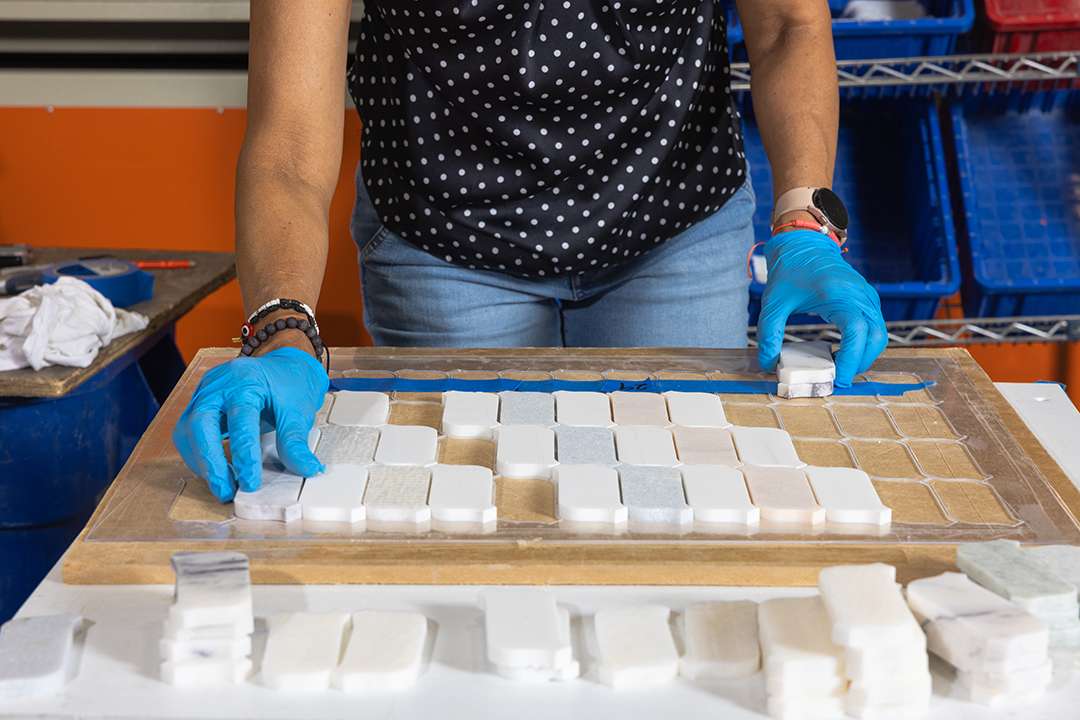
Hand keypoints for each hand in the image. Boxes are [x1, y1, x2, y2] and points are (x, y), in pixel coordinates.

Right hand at [172, 347, 327, 501]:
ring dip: (201, 462)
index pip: (240, 420)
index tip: (251, 482)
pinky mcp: (198, 406)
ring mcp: (204, 394)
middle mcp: (218, 385)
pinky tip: (215, 471)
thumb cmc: (289, 384)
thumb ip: (295, 441)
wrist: (283, 367)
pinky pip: (188, 434)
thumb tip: (306, 469)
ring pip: (187, 431)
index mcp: (245, 380)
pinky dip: (199, 455)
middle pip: (200, 423)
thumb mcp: (298, 410)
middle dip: (210, 461)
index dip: (244, 455)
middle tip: (225, 490)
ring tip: (222, 485)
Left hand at [757, 229, 886, 386]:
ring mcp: (868, 297)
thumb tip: (768, 365)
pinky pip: (875, 328)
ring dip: (863, 356)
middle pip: (875, 338)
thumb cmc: (790, 272)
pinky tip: (843, 354)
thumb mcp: (773, 303)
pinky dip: (865, 345)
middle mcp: (861, 296)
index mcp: (840, 294)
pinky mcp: (868, 301)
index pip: (857, 332)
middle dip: (859, 363)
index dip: (851, 359)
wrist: (804, 246)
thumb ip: (769, 334)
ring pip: (879, 335)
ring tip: (838, 369)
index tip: (838, 378)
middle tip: (837, 379)